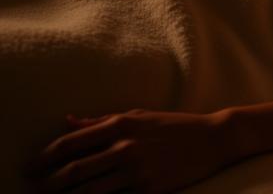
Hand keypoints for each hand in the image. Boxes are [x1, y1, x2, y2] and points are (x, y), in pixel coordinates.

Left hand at [27, 109, 230, 192]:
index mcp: (121, 124)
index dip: (45, 157)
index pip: (72, 142)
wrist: (212, 138)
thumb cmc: (173, 126)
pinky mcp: (148, 190)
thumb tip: (68, 121)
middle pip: (74, 171)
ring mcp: (137, 170)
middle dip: (48, 185)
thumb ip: (102, 121)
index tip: (30, 168)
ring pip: (88, 193)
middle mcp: (126, 146)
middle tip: (34, 191)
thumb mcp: (139, 116)